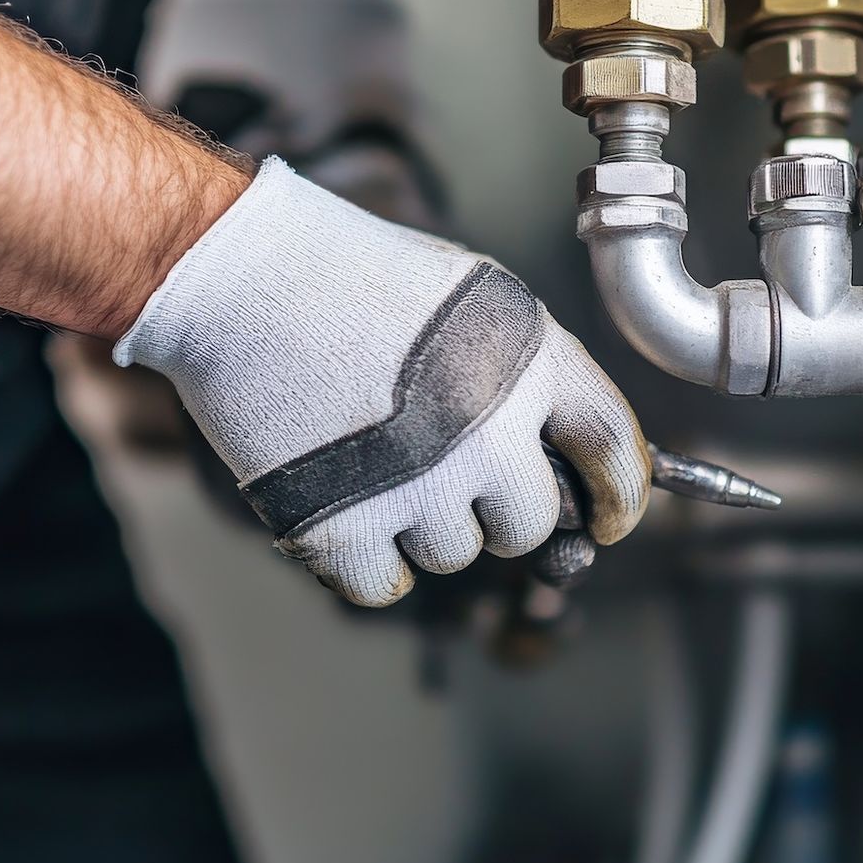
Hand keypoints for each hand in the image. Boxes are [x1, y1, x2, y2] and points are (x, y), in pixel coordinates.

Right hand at [115, 159, 650, 605]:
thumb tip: (566, 458)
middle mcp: (487, 430)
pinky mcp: (344, 526)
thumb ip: (530, 372)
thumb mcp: (474, 295)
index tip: (610, 518)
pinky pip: (385, 584)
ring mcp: (418, 485)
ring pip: (454, 555)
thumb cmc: (350, 277)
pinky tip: (346, 503)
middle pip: (529, 524)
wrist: (241, 278)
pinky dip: (368, 560)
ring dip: (422, 524)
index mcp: (530, 360)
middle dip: (496, 509)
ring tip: (375, 456)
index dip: (621, 495)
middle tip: (443, 467)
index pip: (613, 450)